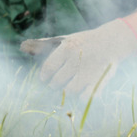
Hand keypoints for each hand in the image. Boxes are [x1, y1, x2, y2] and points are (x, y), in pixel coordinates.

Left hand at [20, 19, 136, 97]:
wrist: (112, 41)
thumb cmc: (85, 41)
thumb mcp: (67, 39)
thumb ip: (48, 43)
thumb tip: (24, 45)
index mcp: (66, 49)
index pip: (48, 68)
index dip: (44, 76)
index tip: (44, 79)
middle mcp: (76, 61)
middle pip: (56, 82)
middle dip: (54, 84)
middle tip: (57, 82)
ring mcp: (88, 72)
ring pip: (68, 91)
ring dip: (66, 89)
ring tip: (69, 84)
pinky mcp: (99, 82)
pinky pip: (84, 97)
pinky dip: (81, 96)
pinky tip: (82, 90)